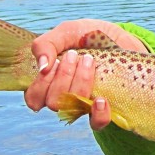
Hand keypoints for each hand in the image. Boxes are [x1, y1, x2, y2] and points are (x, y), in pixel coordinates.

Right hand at [26, 19, 146, 130]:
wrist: (120, 38)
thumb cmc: (88, 36)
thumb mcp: (66, 31)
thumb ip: (46, 44)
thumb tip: (42, 67)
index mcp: (49, 82)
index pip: (34, 97)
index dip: (42, 83)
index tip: (57, 61)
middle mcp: (64, 97)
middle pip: (53, 102)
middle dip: (64, 76)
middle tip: (76, 55)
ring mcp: (84, 104)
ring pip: (72, 109)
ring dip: (80, 84)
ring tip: (90, 61)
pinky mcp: (104, 109)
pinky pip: (96, 123)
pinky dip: (98, 113)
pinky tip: (101, 99)